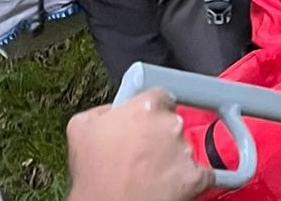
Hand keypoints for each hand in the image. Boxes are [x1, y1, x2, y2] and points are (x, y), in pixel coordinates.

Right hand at [66, 89, 212, 200]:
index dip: (150, 111)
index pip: (160, 96)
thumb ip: (102, 109)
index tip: (144, 122)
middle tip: (140, 153)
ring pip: (183, 147)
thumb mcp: (80, 128)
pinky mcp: (195, 176)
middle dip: (159, 135)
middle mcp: (170, 124)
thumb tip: (113, 109)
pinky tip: (167, 183)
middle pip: (172, 122)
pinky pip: (199, 172)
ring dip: (170, 157)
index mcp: (145, 107)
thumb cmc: (93, 176)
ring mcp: (185, 150)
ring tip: (147, 172)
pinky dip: (186, 177)